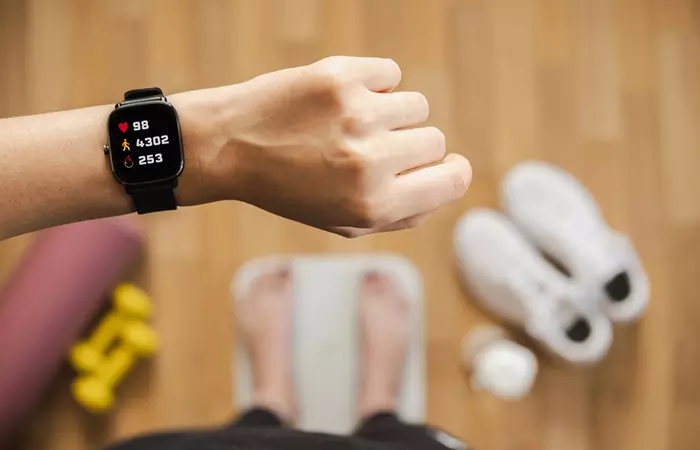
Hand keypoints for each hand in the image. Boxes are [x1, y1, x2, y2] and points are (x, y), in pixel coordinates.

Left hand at [188, 56, 471, 236]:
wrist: (229, 146)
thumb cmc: (290, 189)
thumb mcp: (343, 222)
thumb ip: (401, 213)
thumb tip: (445, 184)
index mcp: (374, 205)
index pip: (452, 180)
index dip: (451, 172)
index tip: (443, 166)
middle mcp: (370, 162)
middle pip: (434, 141)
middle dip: (410, 147)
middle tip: (371, 149)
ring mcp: (357, 114)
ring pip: (416, 105)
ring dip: (393, 114)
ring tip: (354, 123)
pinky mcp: (339, 76)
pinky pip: (390, 73)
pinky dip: (375, 84)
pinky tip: (343, 99)